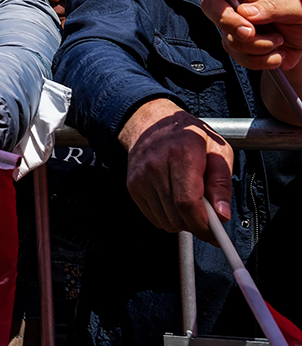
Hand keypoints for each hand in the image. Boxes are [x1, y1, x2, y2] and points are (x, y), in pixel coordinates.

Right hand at [118, 98, 233, 240]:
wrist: (150, 122)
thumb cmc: (187, 135)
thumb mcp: (217, 151)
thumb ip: (222, 184)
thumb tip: (222, 214)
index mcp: (181, 154)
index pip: (188, 202)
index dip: (203, 224)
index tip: (216, 233)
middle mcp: (156, 166)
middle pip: (176, 215)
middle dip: (196, 225)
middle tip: (207, 217)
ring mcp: (141, 177)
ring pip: (165, 220)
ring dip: (182, 221)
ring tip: (189, 203)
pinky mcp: (133, 186)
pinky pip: (153, 217)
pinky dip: (168, 217)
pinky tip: (174, 201)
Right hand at [201, 0, 301, 70]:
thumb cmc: (300, 18)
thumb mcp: (297, 8)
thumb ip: (273, 7)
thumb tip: (245, 12)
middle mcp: (238, 4)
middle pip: (212, 6)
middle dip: (230, 23)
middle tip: (251, 32)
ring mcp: (234, 26)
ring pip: (230, 39)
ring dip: (260, 46)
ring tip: (279, 41)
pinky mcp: (237, 47)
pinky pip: (240, 57)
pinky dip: (262, 60)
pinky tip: (275, 53)